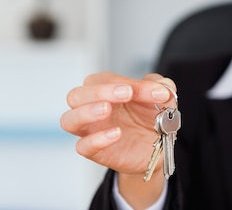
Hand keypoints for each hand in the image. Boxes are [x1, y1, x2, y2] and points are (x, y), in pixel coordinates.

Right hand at [60, 72, 176, 175]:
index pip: (102, 80)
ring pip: (69, 119)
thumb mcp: (162, 97)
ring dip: (86, 112)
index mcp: (107, 90)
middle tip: (125, 93)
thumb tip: (162, 87)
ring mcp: (91, 130)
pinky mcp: (95, 151)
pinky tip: (116, 134)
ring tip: (107, 110)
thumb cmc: (150, 116)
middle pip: (76, 95)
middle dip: (99, 92)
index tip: (142, 89)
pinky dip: (96, 140)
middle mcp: (93, 107)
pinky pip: (82, 146)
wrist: (156, 146)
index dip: (121, 81)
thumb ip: (162, 86)